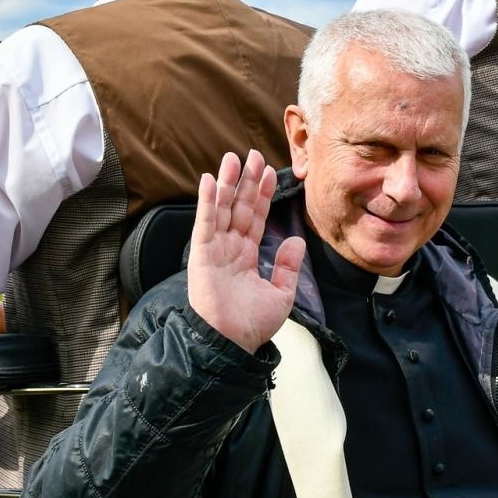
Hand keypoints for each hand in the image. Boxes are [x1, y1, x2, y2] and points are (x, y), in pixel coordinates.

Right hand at [187, 150, 305, 353]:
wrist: (232, 343)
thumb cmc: (252, 325)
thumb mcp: (281, 294)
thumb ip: (288, 267)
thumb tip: (296, 240)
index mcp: (247, 256)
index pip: (255, 218)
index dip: (262, 195)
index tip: (269, 172)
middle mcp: (229, 249)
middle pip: (238, 207)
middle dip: (246, 181)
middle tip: (252, 155)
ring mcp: (214, 250)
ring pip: (222, 209)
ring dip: (226, 183)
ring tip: (232, 158)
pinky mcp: (201, 255)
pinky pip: (205, 223)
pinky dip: (207, 202)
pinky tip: (208, 181)